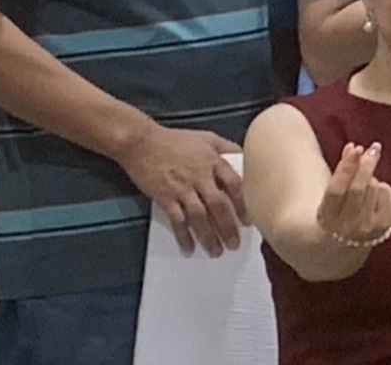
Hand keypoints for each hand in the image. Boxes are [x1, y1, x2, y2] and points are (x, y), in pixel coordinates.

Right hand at [124, 122, 246, 255]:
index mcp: (213, 162)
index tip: (249, 221)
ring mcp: (182, 188)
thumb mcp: (208, 138)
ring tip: (216, 252)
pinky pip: (176, 220)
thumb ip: (227, 148)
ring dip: (208, 236)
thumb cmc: (175, 139)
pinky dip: (183, 236)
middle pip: (218, 205)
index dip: (244, 204)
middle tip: (234, 245)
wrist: (141, 142)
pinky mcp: (164, 197)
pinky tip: (188, 249)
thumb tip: (245, 159)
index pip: (235, 185)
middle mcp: (200, 177)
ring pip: (199, 216)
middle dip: (227, 227)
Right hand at [317, 141, 390, 249]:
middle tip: (373, 148)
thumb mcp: (330, 197)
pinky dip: (380, 187)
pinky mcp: (386, 225)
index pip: (336, 190)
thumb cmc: (335, 214)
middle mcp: (347, 227)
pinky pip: (386, 191)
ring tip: (363, 184)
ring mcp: (368, 228)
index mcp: (326, 219)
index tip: (355, 148)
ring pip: (373, 187)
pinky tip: (373, 196)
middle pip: (359, 188)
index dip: (346, 168)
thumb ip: (340, 172)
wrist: (342, 248)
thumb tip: (353, 147)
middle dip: (366, 165)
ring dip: (370, 177)